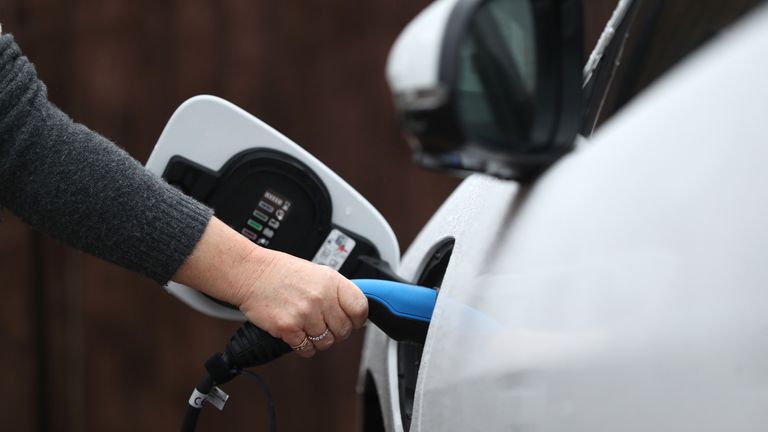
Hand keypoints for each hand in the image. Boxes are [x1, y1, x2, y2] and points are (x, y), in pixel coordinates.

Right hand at [234, 249, 367, 356]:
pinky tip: (296, 333)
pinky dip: (303, 346)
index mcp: (332, 282)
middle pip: (344, 330)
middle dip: (336, 332)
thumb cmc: (282, 273)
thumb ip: (336, 291)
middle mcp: (321, 297)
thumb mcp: (317, 273)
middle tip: (324, 325)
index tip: (352, 321)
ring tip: (307, 326)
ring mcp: (305, 313)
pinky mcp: (289, 328)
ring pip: (326, 342)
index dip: (358, 319)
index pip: (360, 308)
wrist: (251, 273)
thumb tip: (354, 311)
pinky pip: (307, 349)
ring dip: (318, 340)